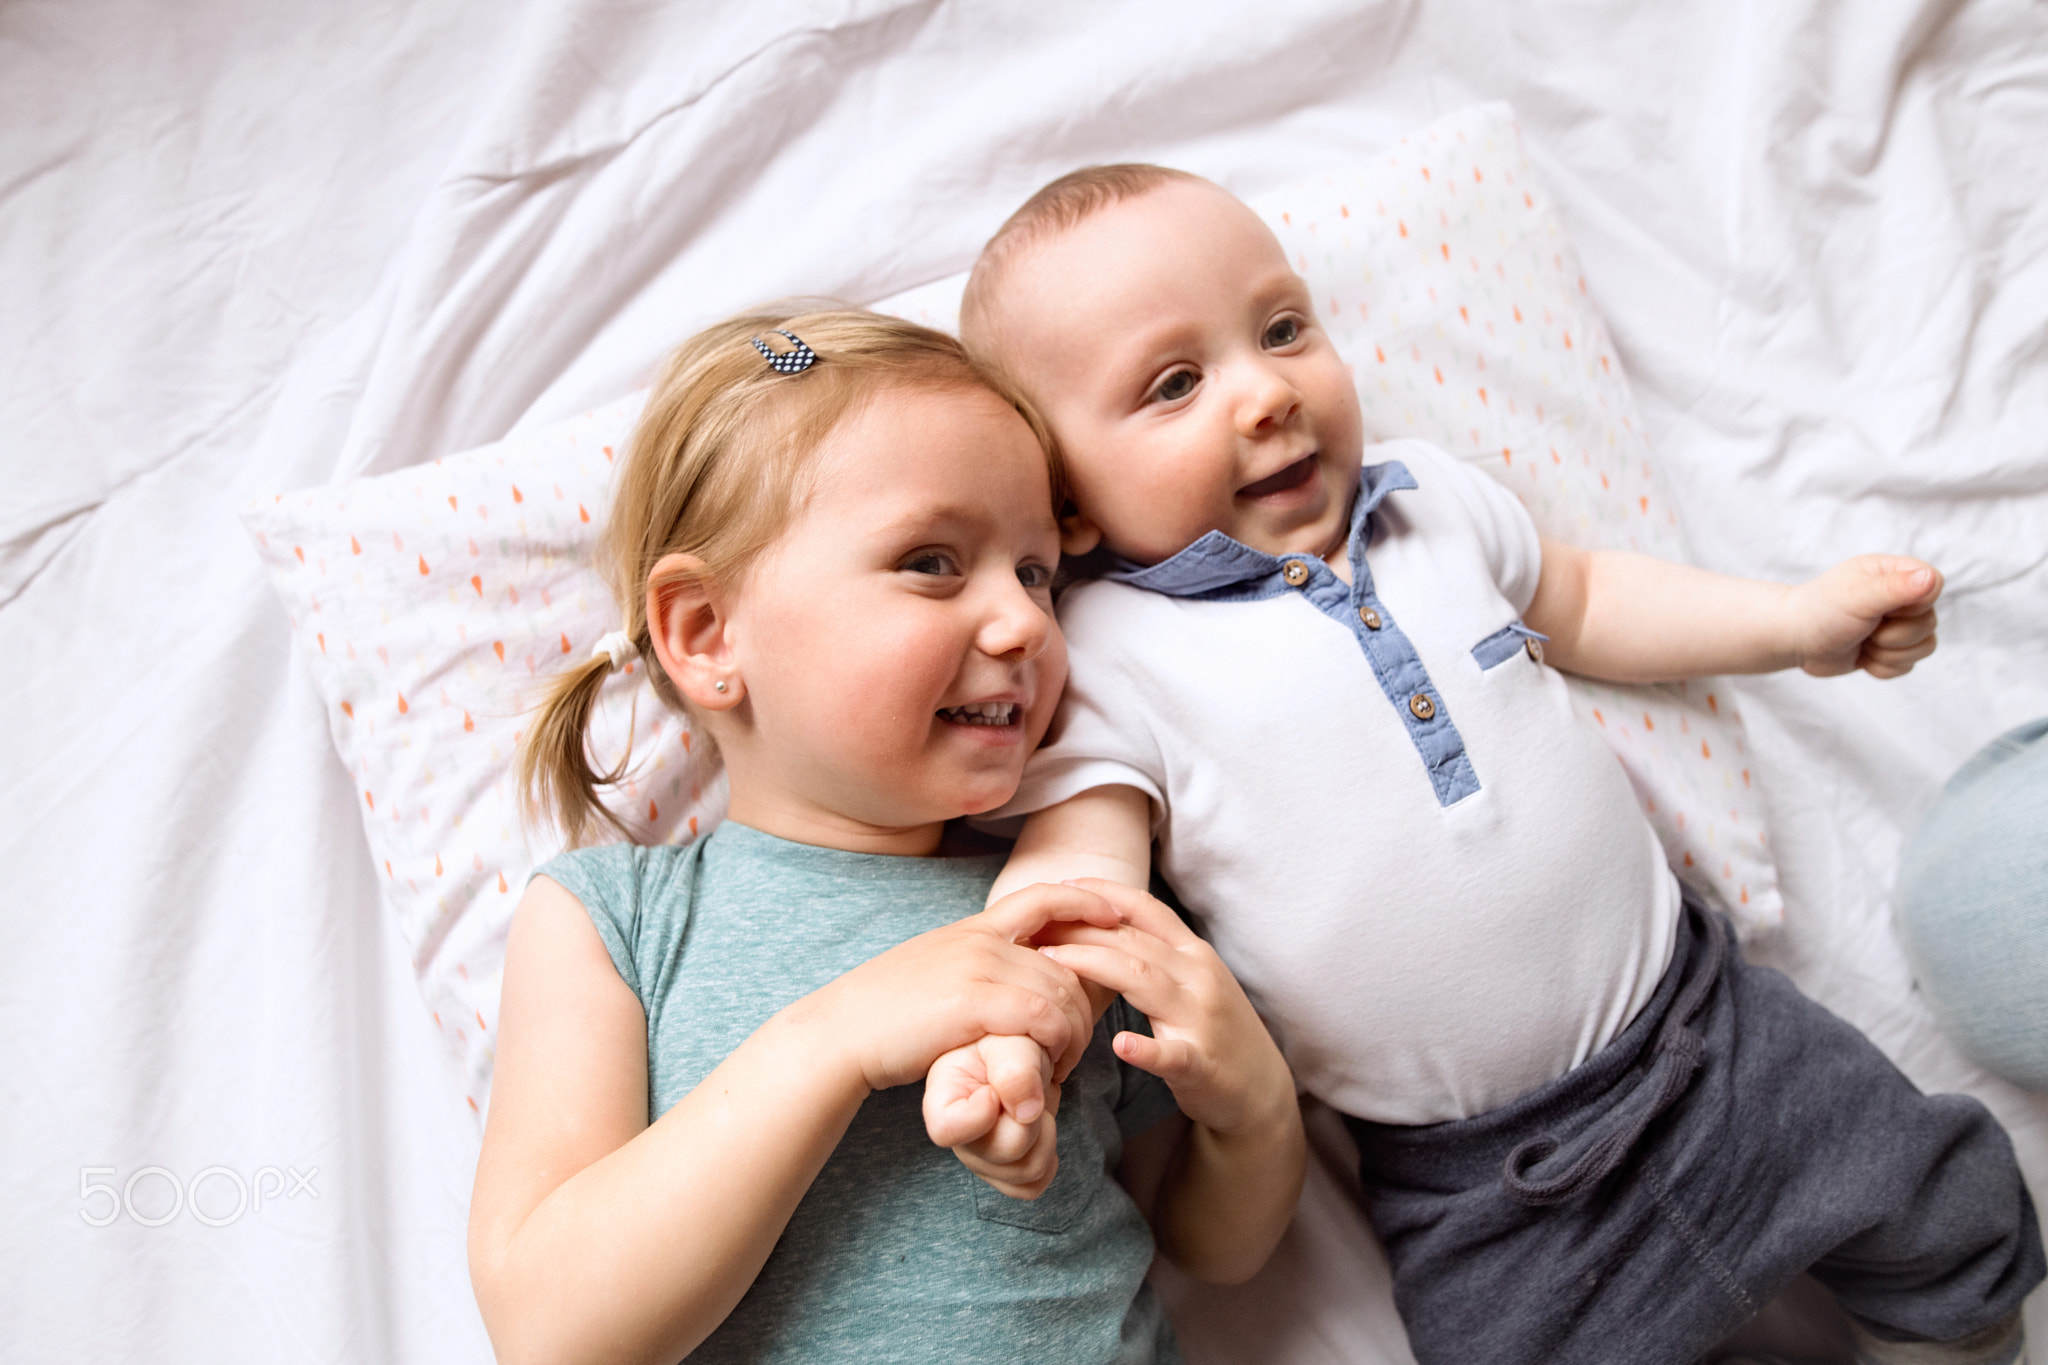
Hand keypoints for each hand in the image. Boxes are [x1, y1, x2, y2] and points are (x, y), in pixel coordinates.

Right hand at [805, 882, 1118, 1095]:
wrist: (842, 1031)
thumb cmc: (884, 1013)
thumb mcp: (933, 971)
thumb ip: (972, 966)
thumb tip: (999, 977)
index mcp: (973, 927)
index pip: (1042, 897)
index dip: (1085, 903)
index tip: (1115, 918)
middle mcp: (980, 939)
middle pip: (1067, 957)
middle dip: (1088, 1000)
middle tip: (1077, 1045)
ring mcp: (978, 967)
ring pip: (1062, 990)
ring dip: (1075, 1032)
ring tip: (1063, 1066)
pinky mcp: (974, 1003)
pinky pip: (1044, 1016)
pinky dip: (1058, 1044)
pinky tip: (1049, 1070)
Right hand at [925, 1034, 1063, 1198]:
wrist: (1025, 1049)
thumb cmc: (1010, 1039)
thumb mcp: (1012, 1041)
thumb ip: (1016, 1071)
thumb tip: (1027, 1114)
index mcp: (943, 1097)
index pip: (946, 1130)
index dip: (980, 1114)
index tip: (995, 1091)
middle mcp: (958, 1134)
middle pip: (1002, 1153)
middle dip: (1031, 1118)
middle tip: (1032, 1089)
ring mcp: (980, 1157)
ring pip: (1025, 1172)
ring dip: (1045, 1134)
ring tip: (1036, 1103)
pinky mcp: (1004, 1172)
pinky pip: (1033, 1186)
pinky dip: (1049, 1157)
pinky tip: (1040, 1126)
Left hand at [1036, 879, 1294, 1138]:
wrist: (1260, 1090)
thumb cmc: (1213, 1031)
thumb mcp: (1191, 981)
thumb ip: (1154, 955)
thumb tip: (1098, 928)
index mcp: (1194, 954)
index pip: (1147, 909)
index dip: (1104, 893)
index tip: (1064, 883)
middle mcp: (1199, 977)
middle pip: (1134, 941)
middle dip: (1082, 927)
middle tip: (1036, 924)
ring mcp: (1201, 1020)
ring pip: (1145, 981)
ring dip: (1096, 966)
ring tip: (1052, 961)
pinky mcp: (1201, 1065)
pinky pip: (1171, 1055)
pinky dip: (1145, 1050)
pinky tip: (1119, 1045)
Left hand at [1788, 555, 1941, 678]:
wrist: (1793, 640)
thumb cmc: (1820, 611)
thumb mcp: (1858, 596)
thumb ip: (1896, 588)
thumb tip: (1931, 577)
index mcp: (1893, 572)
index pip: (1934, 583)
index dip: (1914, 604)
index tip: (1883, 608)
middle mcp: (1899, 596)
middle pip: (1930, 623)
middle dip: (1893, 635)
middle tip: (1862, 628)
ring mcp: (1896, 624)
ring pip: (1924, 647)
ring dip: (1887, 653)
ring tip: (1860, 641)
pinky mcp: (1890, 649)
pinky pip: (1908, 666)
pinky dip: (1882, 667)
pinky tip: (1861, 656)